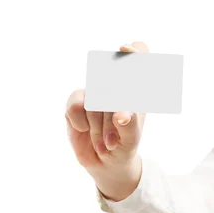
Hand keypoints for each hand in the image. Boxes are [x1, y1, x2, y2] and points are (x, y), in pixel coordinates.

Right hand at [65, 41, 148, 174]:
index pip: (137, 57)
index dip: (132, 51)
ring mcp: (94, 92)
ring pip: (94, 98)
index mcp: (135, 89)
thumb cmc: (125, 145)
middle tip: (120, 124)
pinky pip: (76, 106)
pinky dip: (82, 123)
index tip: (124, 50)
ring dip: (100, 125)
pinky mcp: (76, 102)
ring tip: (108, 141)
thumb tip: (121, 115)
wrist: (106, 162)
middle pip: (110, 75)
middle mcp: (114, 86)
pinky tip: (86, 131)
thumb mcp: (131, 138)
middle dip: (114, 106)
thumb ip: (130, 126)